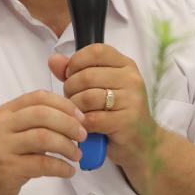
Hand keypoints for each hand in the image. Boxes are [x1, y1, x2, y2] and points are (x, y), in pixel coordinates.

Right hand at [0, 90, 86, 194]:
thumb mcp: (9, 131)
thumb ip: (33, 122)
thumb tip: (71, 119)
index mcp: (6, 112)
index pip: (39, 97)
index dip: (64, 104)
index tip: (80, 116)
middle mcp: (3, 126)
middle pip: (44, 114)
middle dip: (69, 123)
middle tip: (83, 135)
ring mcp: (4, 147)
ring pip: (44, 137)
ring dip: (67, 146)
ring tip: (76, 155)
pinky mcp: (9, 169)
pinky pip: (43, 164)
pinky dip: (61, 167)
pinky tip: (68, 171)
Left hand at [48, 44, 157, 170]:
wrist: (141, 142)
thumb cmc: (116, 111)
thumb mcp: (98, 86)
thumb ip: (75, 72)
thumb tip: (53, 60)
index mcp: (125, 64)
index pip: (96, 51)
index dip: (77, 61)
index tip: (71, 74)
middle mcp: (131, 79)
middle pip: (86, 76)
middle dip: (71, 89)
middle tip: (72, 99)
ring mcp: (131, 100)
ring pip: (87, 97)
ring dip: (75, 107)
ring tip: (78, 112)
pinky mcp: (127, 121)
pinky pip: (93, 118)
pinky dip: (83, 123)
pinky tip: (84, 125)